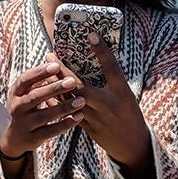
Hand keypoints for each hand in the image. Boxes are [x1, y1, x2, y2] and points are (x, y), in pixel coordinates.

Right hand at [0, 62, 84, 158]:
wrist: (10, 139)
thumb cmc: (21, 109)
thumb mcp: (19, 93)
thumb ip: (30, 77)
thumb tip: (43, 56)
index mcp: (16, 93)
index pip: (25, 79)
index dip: (40, 72)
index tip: (56, 65)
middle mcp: (17, 107)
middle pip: (36, 97)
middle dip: (54, 89)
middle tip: (73, 82)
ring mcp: (24, 124)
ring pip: (45, 115)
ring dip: (64, 108)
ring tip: (81, 101)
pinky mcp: (32, 138)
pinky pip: (50, 131)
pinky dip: (64, 124)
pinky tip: (78, 117)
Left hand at [49, 33, 149, 168]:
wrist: (132, 144)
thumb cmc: (129, 113)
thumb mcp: (126, 93)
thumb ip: (111, 78)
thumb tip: (95, 58)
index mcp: (122, 91)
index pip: (112, 67)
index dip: (102, 51)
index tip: (91, 35)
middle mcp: (108, 104)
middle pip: (81, 85)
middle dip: (63, 71)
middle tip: (50, 56)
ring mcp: (96, 117)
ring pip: (71, 100)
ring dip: (56, 86)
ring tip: (44, 72)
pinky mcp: (88, 127)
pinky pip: (68, 112)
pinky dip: (57, 102)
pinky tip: (46, 92)